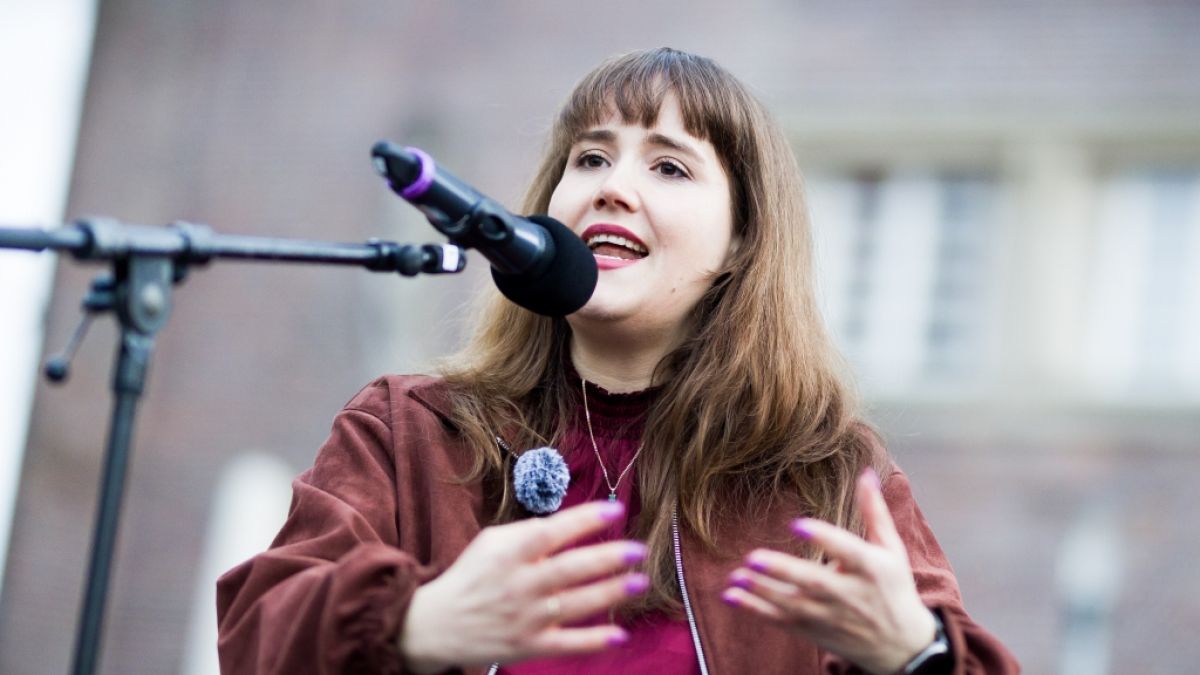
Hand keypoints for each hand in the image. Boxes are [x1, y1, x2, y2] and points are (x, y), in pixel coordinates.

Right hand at [399, 501, 648, 672]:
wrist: (436, 625)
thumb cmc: (471, 576)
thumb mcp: (491, 542)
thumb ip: (527, 532)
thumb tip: (566, 524)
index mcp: (509, 553)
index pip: (552, 532)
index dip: (585, 519)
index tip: (615, 510)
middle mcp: (519, 584)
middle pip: (569, 569)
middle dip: (608, 558)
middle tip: (639, 549)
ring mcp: (526, 618)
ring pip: (575, 604)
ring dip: (610, 593)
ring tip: (640, 582)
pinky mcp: (528, 646)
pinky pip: (567, 645)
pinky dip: (594, 642)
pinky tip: (620, 635)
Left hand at [721, 469, 937, 674]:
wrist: (900, 646)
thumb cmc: (893, 587)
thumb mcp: (891, 549)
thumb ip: (874, 511)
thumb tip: (866, 472)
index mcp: (870, 568)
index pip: (848, 551)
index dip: (824, 538)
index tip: (798, 524)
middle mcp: (850, 594)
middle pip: (814, 582)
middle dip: (783, 571)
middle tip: (753, 556)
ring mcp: (829, 616)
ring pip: (792, 604)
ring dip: (762, 590)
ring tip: (737, 576)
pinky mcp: (813, 630)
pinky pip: (781, 621)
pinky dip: (755, 610)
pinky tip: (731, 595)